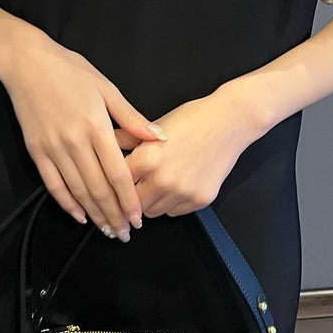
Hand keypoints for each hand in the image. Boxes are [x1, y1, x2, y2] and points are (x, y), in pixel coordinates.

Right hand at [0, 25, 166, 239]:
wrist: (27, 63)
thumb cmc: (70, 70)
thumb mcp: (106, 88)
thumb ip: (131, 117)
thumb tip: (159, 137)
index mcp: (96, 126)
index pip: (117, 173)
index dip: (128, 200)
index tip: (138, 218)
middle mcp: (74, 142)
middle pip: (98, 188)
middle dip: (113, 214)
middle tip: (125, 233)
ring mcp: (53, 148)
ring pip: (77, 190)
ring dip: (94, 214)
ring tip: (108, 231)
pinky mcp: (36, 151)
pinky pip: (53, 184)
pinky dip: (66, 203)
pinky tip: (79, 216)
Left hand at [119, 91, 258, 218]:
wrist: (229, 122)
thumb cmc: (193, 119)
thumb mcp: (154, 127)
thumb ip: (125, 139)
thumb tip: (103, 145)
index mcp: (147, 159)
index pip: (116, 185)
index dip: (112, 186)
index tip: (110, 189)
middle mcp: (163, 180)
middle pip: (132, 205)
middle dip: (131, 198)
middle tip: (136, 187)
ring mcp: (182, 193)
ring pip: (153, 213)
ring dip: (151, 202)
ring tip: (158, 183)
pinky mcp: (199, 200)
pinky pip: (175, 212)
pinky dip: (172, 203)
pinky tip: (177, 184)